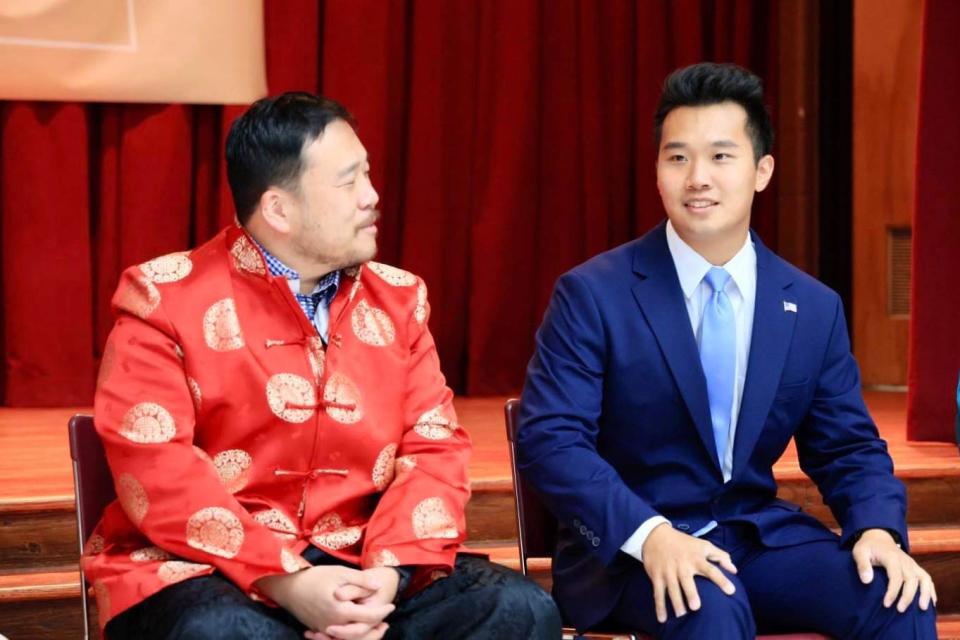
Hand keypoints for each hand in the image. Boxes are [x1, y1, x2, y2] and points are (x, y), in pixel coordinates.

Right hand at [254, 565, 394, 636]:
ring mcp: (325, 629)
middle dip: (376, 627)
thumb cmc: (314, 577)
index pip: (369, 616)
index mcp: (341, 610)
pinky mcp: (319, 630)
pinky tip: (355, 625)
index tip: (392, 605)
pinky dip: (349, 634)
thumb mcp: (340, 573)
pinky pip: (337, 637)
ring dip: (364, 633)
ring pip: (350, 637)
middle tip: (386, 618)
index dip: (383, 612)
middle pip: (361, 632)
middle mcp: (334, 624)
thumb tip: (379, 586)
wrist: (287, 588)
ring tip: (375, 624)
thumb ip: (361, 581)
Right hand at [641, 523, 737, 622]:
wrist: (655, 536)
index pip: (711, 569)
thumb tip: (734, 570)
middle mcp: (682, 566)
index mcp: (696, 558)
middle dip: (690, 593)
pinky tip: (662, 619)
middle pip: (687, 581)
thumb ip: (720, 556)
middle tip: (695, 607)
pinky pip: (658, 593)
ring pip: (672, 589)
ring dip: (676, 602)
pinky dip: (659, 606)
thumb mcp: (703, 545)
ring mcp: (668, 571)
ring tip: (681, 615)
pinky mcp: (656, 576)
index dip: (721, 580)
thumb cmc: (684, 543)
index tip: (731, 591)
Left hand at [852, 528, 936, 611]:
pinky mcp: (915, 567)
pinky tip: (931, 602)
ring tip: (922, 608)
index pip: (895, 577)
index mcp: (891, 557)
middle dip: (907, 596)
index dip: (892, 592)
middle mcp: (905, 561)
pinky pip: (927, 578)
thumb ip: (862, 565)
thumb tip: (866, 581)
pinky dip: (931, 590)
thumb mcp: (859, 552)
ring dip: (925, 594)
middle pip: (911, 580)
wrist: (878, 537)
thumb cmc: (867, 547)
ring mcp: (912, 564)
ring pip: (924, 579)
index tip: (886, 604)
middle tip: (900, 610)